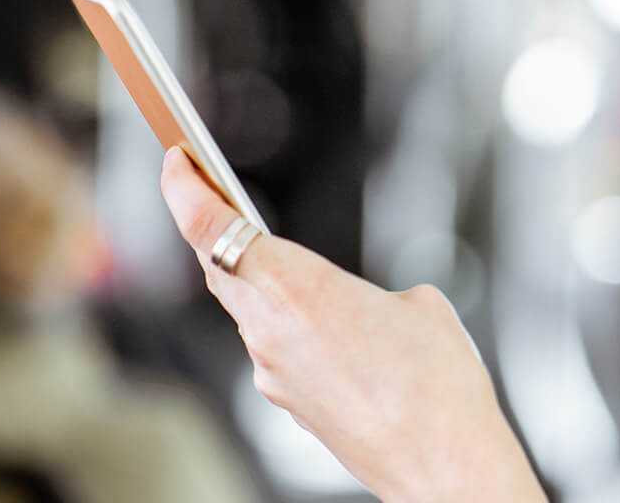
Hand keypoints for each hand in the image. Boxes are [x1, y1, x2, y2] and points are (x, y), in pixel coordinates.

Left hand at [158, 147, 544, 502]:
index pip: (210, 228)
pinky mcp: (287, 401)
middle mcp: (269, 330)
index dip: (183, 188)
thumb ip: (375, 293)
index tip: (177, 160)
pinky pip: (277, 349)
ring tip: (301, 269)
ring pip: (249, 310)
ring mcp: (273, 372)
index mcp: (296, 288)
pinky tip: (339, 336)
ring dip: (264, 284)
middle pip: (219, 266)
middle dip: (215, 227)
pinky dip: (294, 329)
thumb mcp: (421, 305)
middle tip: (215, 191)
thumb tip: (368, 308)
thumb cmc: (438, 383)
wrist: (442, 460)